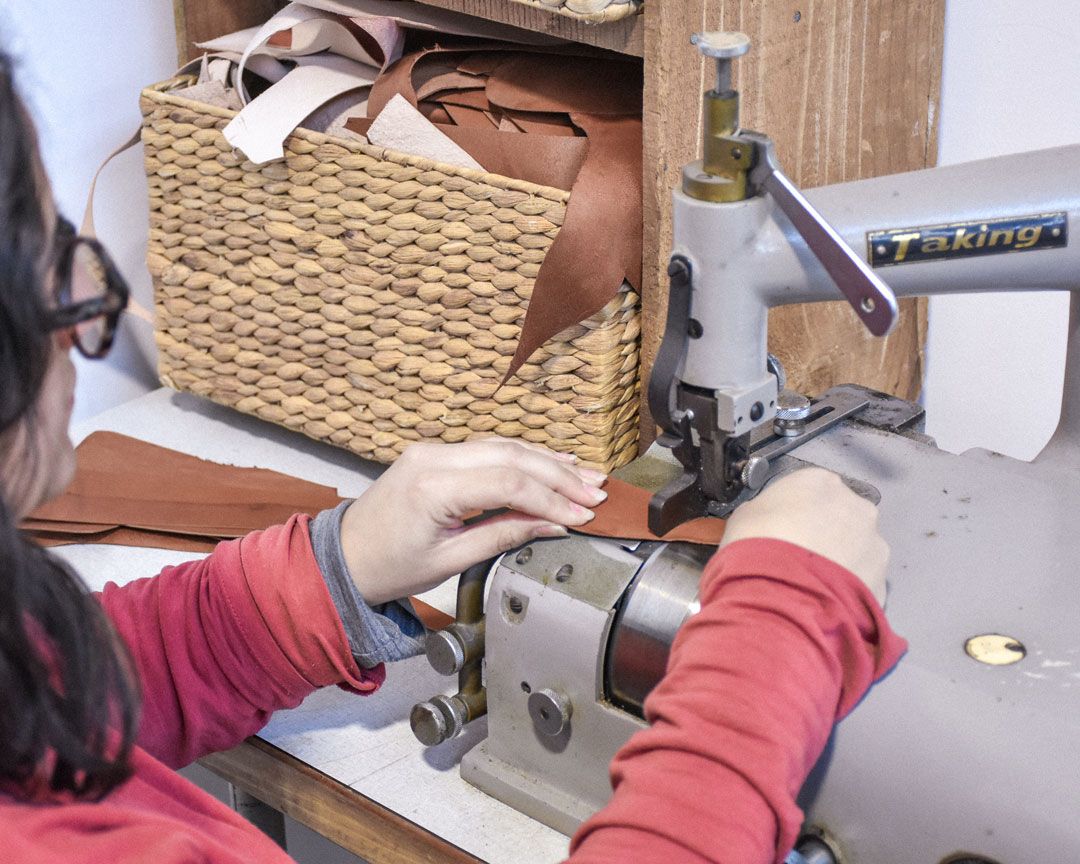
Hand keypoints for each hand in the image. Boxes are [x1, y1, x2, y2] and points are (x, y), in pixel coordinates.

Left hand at [339, 438, 607, 603]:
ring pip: (504, 446)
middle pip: (512, 456)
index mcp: (432, 488)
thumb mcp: (450, 561)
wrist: (345, 558)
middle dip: (559, 476)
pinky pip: (488, 449)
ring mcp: (432, 450)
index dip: (552, 498)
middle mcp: (432, 458)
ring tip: (586, 476)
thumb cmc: (388, 567)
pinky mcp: (435, 453)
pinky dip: (523, 457)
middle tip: (596, 492)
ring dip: (547, 461)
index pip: (508, 482)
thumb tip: (553, 525)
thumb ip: (504, 536)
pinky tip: (551, 461)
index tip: (582, 514)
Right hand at [718, 467, 888, 603]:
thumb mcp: (745, 516)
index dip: (796, 511)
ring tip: (815, 584)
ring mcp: (874, 542)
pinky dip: (850, 586)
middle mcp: (855, 504)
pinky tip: (827, 600)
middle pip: (842, 515)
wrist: (780, 598)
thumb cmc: (756, 546)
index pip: (811, 489)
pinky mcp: (883, 578)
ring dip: (842, 559)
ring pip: (858, 547)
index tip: (784, 530)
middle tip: (801, 557)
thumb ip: (767, 511)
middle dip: (827, 532)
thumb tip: (773, 520)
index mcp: (820, 481)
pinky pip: (863, 578)